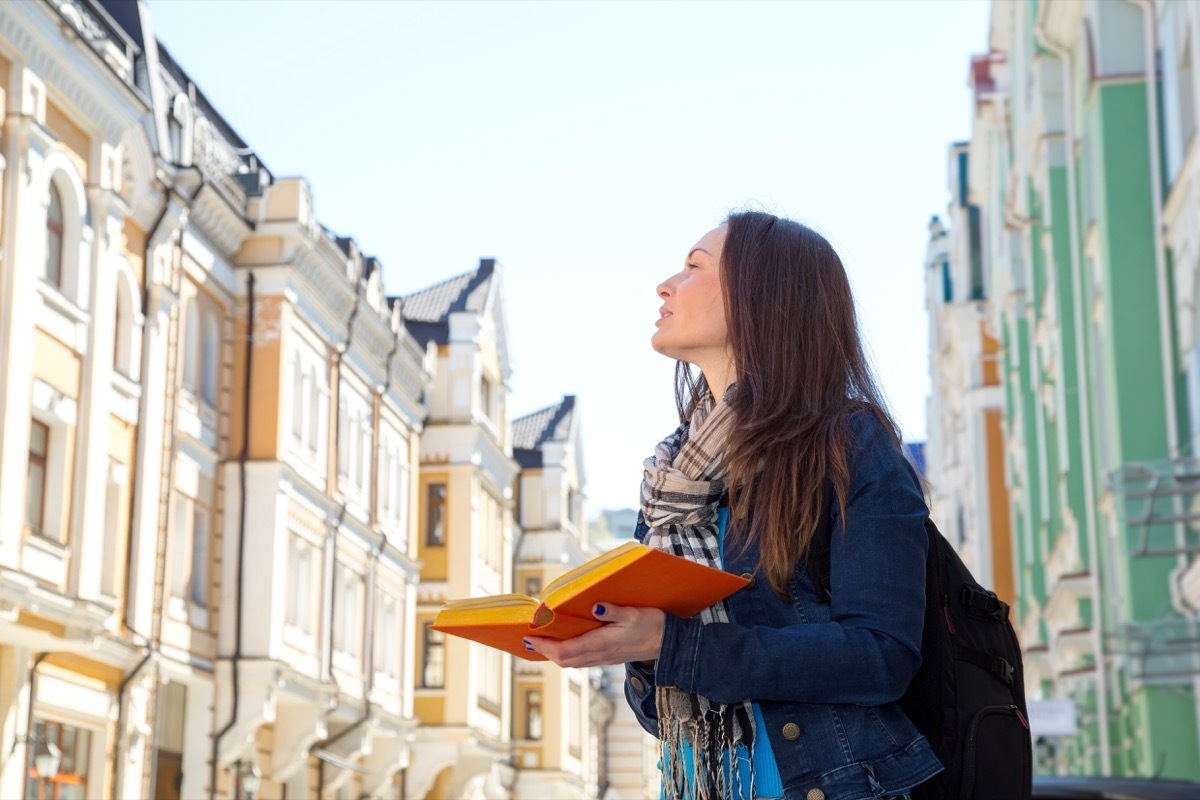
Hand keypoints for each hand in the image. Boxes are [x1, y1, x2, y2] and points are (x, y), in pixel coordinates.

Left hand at [525, 603, 664, 667]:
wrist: (668, 644)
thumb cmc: (652, 625)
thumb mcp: (634, 613)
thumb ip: (614, 611)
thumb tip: (596, 606)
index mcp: (602, 644)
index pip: (565, 650)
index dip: (545, 646)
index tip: (529, 638)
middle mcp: (599, 655)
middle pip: (564, 660)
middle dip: (544, 652)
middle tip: (528, 641)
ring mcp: (603, 658)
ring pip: (571, 662)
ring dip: (553, 655)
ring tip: (540, 644)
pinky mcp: (607, 657)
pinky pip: (580, 660)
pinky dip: (566, 655)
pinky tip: (563, 646)